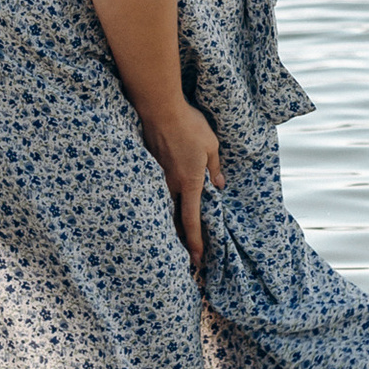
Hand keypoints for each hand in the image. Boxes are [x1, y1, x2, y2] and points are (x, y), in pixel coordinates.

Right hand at [142, 100, 222, 264]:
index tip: (197, 258)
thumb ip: (214, 167)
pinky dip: (161, 202)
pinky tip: (161, 205)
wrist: (159, 110)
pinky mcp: (149, 167)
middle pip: (175, 218)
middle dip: (180, 239)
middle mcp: (171, 185)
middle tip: (185, 257)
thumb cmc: (189, 126)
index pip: (192, 219)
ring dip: (170, 222)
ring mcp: (158, 177)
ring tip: (173, 238)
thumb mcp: (211, 145)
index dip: (195, 241)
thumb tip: (218, 185)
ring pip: (164, 206)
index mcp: (190, 182)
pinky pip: (157, 190)